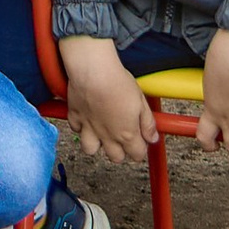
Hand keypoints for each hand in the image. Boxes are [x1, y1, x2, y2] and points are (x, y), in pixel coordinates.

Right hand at [59, 34, 157, 164]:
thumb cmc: (117, 83)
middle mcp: (107, 136)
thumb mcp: (141, 102)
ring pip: (91, 150)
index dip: (140, 149)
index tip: (141, 140)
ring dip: (97, 144)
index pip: (137, 155)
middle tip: (123, 137)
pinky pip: (76, 129)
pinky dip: (80, 126)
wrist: (93, 71)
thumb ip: (148, 123)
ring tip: (102, 132)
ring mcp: (90, 128)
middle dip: (120, 151)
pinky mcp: (76, 116)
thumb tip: (153, 137)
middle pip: (115, 157)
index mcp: (126, 134)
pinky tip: (87, 117)